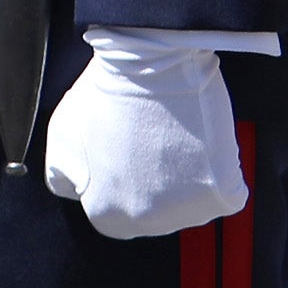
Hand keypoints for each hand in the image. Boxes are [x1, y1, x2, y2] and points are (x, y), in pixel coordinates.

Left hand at [44, 29, 249, 239]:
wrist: (151, 65)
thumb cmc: (104, 96)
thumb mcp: (61, 140)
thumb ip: (66, 179)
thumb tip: (79, 194)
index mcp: (106, 216)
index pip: (116, 217)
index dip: (121, 183)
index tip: (127, 156)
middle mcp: (147, 222)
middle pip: (155, 214)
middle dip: (153, 183)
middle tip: (151, 142)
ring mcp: (188, 211)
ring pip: (191, 203)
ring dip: (185, 177)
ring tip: (172, 138)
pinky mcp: (224, 195)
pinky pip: (225, 191)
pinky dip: (217, 169)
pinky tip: (198, 141)